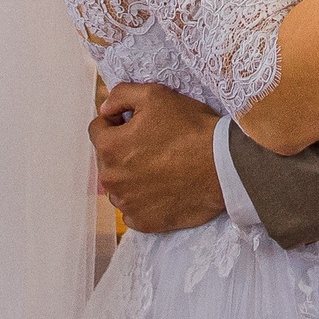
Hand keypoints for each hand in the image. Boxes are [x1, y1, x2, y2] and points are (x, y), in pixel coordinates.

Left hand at [90, 82, 223, 232]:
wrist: (222, 166)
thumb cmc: (189, 128)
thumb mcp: (155, 95)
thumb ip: (121, 95)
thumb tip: (104, 106)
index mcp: (110, 148)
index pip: (97, 129)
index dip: (115, 120)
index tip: (134, 120)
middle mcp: (112, 180)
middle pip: (107, 158)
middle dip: (122, 147)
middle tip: (152, 141)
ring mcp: (127, 204)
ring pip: (118, 184)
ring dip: (130, 174)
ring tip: (158, 164)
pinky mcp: (143, 222)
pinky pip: (132, 207)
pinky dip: (142, 197)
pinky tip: (162, 185)